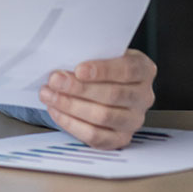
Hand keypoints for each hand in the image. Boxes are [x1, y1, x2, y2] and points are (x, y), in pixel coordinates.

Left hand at [38, 49, 156, 148]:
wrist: (103, 85)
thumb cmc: (99, 67)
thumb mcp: (100, 53)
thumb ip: (88, 54)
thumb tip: (63, 59)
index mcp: (143, 70)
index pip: (128, 70)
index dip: (102, 70)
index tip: (79, 70)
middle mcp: (143, 96)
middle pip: (113, 95)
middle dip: (79, 88)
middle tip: (55, 80)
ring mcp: (134, 120)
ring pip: (103, 116)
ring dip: (71, 106)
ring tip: (50, 95)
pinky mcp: (121, 138)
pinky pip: (96, 136)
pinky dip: (72, 123)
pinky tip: (56, 110)